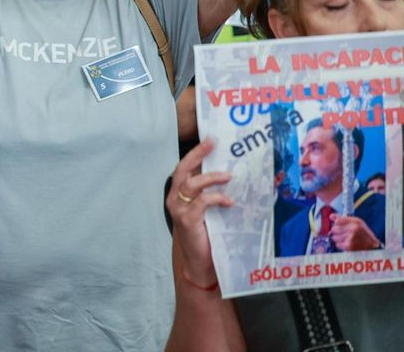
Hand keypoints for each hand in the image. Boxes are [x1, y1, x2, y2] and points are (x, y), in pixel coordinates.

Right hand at [165, 139, 233, 290]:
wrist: (200, 263)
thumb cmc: (205, 236)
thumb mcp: (206, 211)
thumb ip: (209, 194)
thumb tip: (229, 175)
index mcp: (178, 194)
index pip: (183, 168)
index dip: (196, 153)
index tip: (210, 139)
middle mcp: (174, 199)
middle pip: (182, 170)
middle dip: (197, 155)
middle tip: (213, 144)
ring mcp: (179, 210)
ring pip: (191, 184)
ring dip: (211, 178)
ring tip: (228, 176)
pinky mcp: (187, 221)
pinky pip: (202, 202)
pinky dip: (216, 198)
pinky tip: (229, 201)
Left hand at [331, 214, 380, 250]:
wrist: (372, 247)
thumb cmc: (364, 234)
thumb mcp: (357, 223)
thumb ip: (344, 219)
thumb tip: (331, 216)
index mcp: (356, 222)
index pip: (337, 220)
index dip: (336, 223)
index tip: (337, 224)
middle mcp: (353, 229)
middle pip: (334, 228)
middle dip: (336, 231)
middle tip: (343, 233)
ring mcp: (351, 238)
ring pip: (334, 237)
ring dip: (338, 239)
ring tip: (346, 239)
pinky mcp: (349, 246)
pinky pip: (337, 244)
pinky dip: (340, 245)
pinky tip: (347, 244)